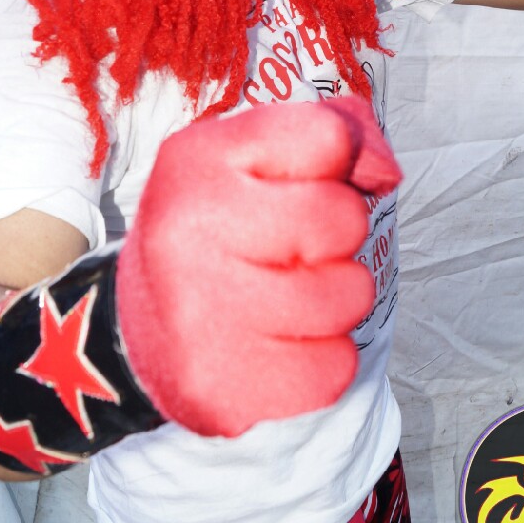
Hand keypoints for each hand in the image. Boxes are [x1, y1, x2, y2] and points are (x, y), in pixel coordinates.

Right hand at [115, 99, 401, 436]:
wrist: (139, 331)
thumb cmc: (218, 233)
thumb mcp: (252, 159)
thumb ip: (330, 135)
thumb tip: (384, 173)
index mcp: (198, 160)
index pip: (328, 138)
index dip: (337, 165)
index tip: (304, 186)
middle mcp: (189, 231)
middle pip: (345, 219)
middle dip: (338, 238)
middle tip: (294, 251)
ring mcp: (199, 314)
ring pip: (351, 296)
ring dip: (336, 300)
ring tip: (286, 298)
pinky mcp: (219, 387)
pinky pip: (336, 368)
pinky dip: (323, 360)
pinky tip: (279, 346)